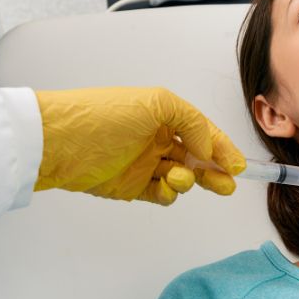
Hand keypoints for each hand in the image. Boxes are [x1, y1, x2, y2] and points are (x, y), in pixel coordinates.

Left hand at [34, 87, 245, 204]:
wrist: (59, 143)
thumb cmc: (104, 116)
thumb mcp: (157, 104)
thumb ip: (192, 123)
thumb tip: (208, 146)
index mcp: (163, 116)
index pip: (202, 132)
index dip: (222, 148)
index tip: (239, 165)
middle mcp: (155, 138)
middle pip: (196, 157)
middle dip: (215, 170)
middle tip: (228, 183)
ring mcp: (144, 164)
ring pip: (182, 177)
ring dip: (189, 179)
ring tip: (179, 177)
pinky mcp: (131, 188)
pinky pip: (161, 194)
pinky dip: (169, 194)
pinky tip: (166, 188)